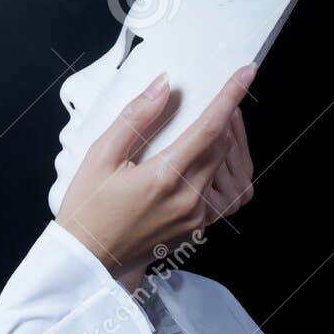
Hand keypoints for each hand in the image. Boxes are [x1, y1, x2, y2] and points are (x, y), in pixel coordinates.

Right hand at [58, 65, 256, 281]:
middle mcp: (188, 201)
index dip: (230, 96)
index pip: (209, 129)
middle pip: (224, 147)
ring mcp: (196, 219)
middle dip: (228, 116)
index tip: (245, 73)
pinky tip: (210, 160)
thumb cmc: (88, 209)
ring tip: (219, 127)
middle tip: (219, 98)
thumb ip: (135, 117)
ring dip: (230, 145)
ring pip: (231, 172)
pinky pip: (225, 196)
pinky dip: (224, 172)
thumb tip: (163, 86)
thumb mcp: (101, 155)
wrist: (88, 260)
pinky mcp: (197, 229)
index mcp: (164, 178)